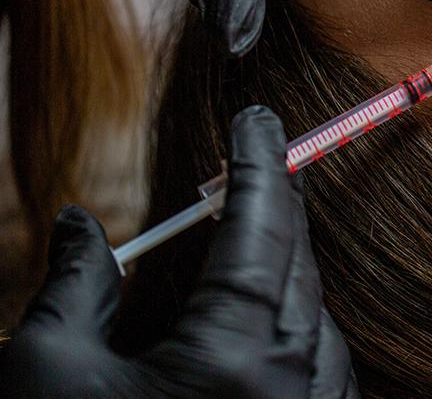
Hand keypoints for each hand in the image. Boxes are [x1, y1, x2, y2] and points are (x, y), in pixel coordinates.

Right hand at [0, 106, 358, 398]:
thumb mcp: (49, 377)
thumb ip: (73, 284)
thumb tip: (79, 221)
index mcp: (238, 352)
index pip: (261, 222)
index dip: (255, 160)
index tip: (254, 117)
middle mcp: (297, 376)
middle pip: (296, 256)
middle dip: (270, 203)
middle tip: (245, 164)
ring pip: (314, 303)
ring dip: (283, 261)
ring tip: (242, 234)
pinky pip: (321, 352)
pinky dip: (294, 316)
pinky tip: (260, 315)